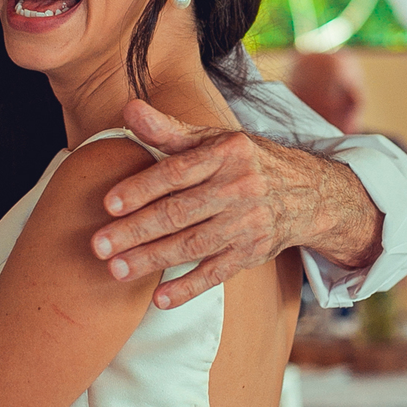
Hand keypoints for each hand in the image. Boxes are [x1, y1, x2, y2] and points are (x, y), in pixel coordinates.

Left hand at [91, 100, 383, 308]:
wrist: (308, 192)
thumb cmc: (244, 161)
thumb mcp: (213, 139)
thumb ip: (168, 129)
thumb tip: (128, 108)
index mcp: (226, 153)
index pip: (176, 171)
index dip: (141, 188)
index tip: (108, 204)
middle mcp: (239, 187)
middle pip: (179, 213)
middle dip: (135, 231)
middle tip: (98, 246)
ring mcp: (248, 223)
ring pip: (192, 245)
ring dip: (151, 260)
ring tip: (116, 270)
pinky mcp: (253, 253)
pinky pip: (216, 273)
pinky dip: (187, 288)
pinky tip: (158, 298)